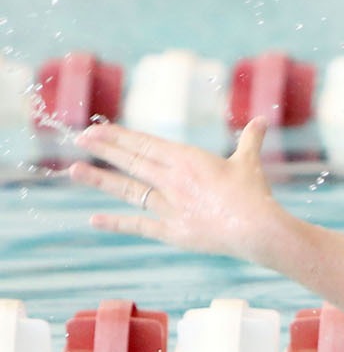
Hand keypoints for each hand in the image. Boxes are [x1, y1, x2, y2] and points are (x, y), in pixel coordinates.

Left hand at [70, 120, 295, 269]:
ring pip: (128, 189)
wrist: (257, 229)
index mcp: (187, 159)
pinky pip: (139, 225)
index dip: (119, 136)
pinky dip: (117, 223)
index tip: (97, 129)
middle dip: (103, 149)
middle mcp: (172, 180)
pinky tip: (94, 219)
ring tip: (74, 170)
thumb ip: (250, 140)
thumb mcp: (249, 163)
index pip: (145, 144)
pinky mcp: (172, 231)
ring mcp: (169, 206)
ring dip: (100, 179)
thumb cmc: (255, 194)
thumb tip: (262, 121)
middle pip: (131, 161)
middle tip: (79, 139)